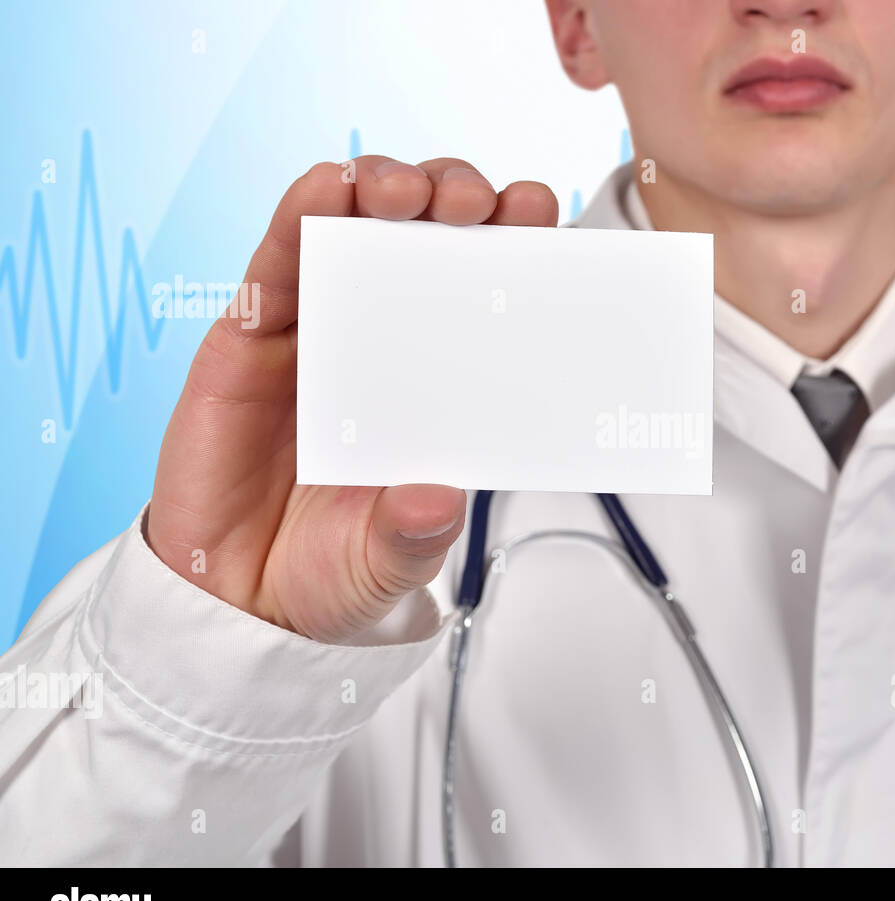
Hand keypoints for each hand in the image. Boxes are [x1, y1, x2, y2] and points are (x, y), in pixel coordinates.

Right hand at [145, 156, 557, 641]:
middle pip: (430, 239)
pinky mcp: (252, 333)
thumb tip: (438, 500)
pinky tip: (324, 191)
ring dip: (384, 188)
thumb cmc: (328, 568)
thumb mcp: (386, 561)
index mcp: (439, 384)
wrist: (234, 597)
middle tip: (479, 204)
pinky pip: (275, 259)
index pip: (487, 295)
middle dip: (459, 199)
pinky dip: (300, 215)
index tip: (538, 214)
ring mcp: (319, 330)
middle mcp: (386, 342)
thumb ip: (412, 536)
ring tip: (409, 193)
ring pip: (355, 229)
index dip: (514, 246)